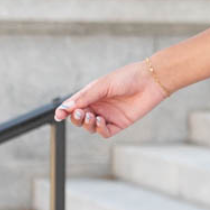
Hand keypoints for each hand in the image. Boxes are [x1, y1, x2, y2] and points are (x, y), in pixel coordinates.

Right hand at [53, 60, 169, 138]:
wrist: (150, 81)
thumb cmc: (126, 78)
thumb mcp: (102, 86)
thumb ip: (84, 98)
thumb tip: (65, 108)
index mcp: (91, 94)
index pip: (73, 105)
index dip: (64, 111)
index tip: (59, 116)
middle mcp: (98, 106)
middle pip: (79, 118)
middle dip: (75, 118)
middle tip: (79, 114)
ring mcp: (108, 115)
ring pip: (90, 127)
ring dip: (87, 124)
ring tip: (91, 117)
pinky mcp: (119, 124)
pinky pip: (104, 132)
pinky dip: (100, 129)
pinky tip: (101, 121)